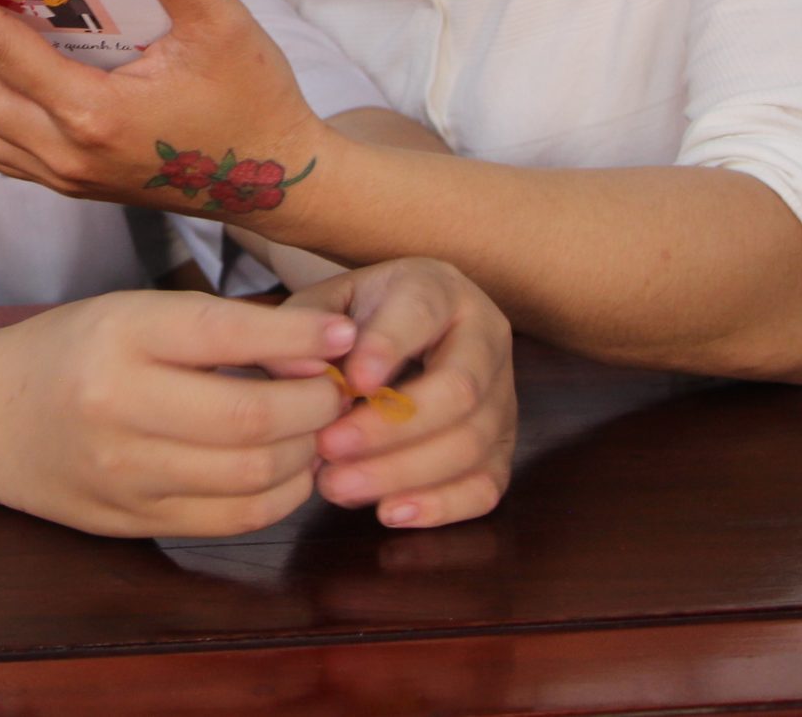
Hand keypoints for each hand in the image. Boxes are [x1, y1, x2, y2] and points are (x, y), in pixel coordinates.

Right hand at [0, 290, 355, 537]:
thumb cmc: (74, 350)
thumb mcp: (133, 314)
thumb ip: (219, 330)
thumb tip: (322, 355)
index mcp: (119, 334)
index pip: (226, 334)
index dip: (299, 340)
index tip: (343, 340)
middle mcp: (117, 405)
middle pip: (251, 416)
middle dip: (316, 406)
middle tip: (336, 393)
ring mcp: (124, 473)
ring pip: (252, 476)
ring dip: (305, 454)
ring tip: (314, 431)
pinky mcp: (133, 521)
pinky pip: (232, 519)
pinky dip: (279, 497)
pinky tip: (286, 471)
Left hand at [278, 260, 514, 528]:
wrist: (398, 328)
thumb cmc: (355, 318)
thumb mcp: (324, 307)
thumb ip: (304, 334)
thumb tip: (298, 375)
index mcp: (439, 289)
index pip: (421, 314)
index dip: (388, 348)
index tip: (349, 382)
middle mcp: (484, 337)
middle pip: (458, 390)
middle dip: (390, 428)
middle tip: (327, 448)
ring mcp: (502, 396)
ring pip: (472, 443)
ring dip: (401, 473)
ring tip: (336, 486)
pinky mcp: (503, 447)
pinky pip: (487, 485)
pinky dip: (441, 506)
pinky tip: (389, 512)